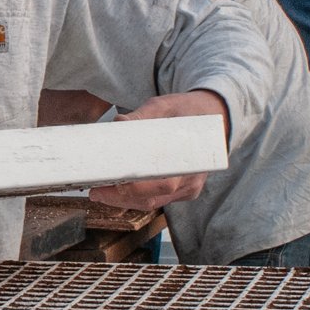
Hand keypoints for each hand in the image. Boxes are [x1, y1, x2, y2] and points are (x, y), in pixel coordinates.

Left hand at [86, 90, 227, 211]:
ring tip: (99, 191)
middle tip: (95, 191)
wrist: (214, 118)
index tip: (111, 184)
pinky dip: (133, 197)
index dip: (135, 188)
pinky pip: (154, 200)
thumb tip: (119, 122)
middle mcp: (191, 181)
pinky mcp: (180, 192)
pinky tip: (114, 191)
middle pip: (152, 199)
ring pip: (150, 203)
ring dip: (123, 200)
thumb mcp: (166, 106)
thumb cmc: (188, 112)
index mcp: (192, 160)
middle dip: (120, 198)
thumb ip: (143, 115)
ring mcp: (187, 189)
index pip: (163, 183)